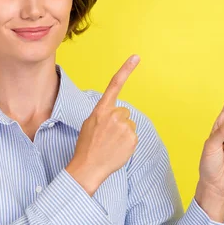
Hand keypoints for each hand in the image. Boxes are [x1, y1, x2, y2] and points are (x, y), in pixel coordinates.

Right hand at [66, 54, 140, 195]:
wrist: (88, 167)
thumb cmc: (87, 146)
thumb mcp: (89, 123)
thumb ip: (103, 114)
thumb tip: (117, 114)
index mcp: (101, 109)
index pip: (115, 85)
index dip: (126, 69)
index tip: (136, 57)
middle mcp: (114, 115)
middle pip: (123, 112)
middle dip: (118, 122)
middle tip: (106, 136)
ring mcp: (124, 127)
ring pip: (129, 125)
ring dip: (123, 133)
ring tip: (110, 144)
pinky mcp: (132, 138)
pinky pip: (133, 137)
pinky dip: (127, 143)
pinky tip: (116, 150)